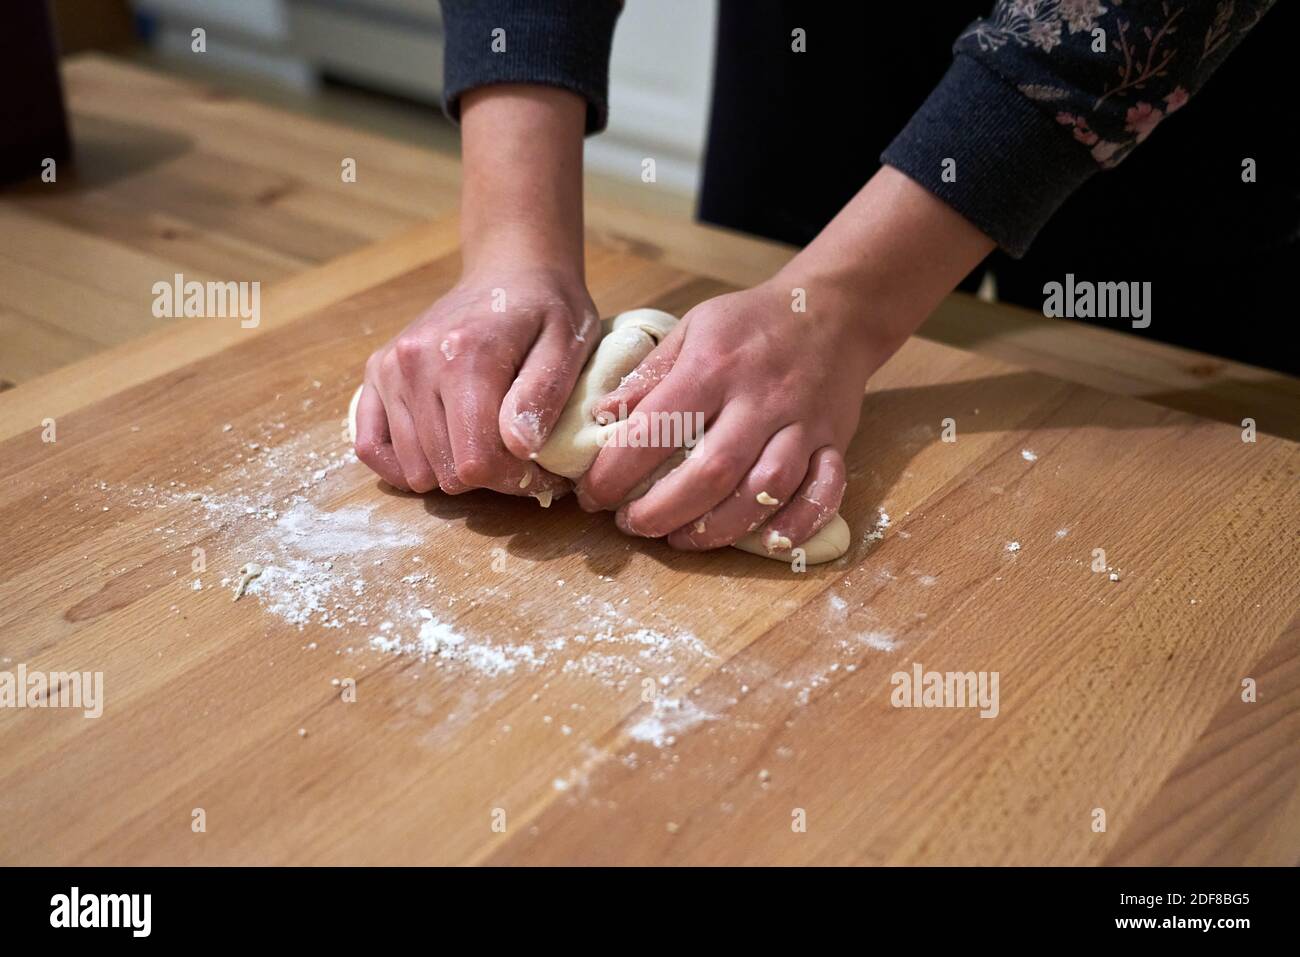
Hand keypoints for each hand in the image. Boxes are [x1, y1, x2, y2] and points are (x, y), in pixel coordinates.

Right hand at [353, 83, 592, 496]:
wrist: (511, 269)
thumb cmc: (547, 308)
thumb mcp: (567, 343)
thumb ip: (544, 393)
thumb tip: (518, 447)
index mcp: (466, 357)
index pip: (477, 462)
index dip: (513, 480)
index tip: (541, 469)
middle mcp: (416, 363)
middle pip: (447, 471)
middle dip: (490, 478)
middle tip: (519, 459)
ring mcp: (390, 368)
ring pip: (414, 470)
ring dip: (453, 472)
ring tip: (487, 448)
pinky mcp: (376, 373)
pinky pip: (370, 446)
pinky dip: (403, 464)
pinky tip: (439, 454)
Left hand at [576, 277, 887, 552]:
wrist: (833, 309)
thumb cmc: (752, 323)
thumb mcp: (693, 329)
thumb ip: (650, 375)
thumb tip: (603, 416)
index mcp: (714, 366)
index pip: (657, 426)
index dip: (618, 469)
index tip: (594, 495)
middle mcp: (760, 398)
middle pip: (713, 470)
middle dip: (664, 510)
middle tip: (633, 525)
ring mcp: (803, 423)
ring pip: (766, 489)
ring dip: (720, 527)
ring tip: (680, 539)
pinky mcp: (835, 442)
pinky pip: (825, 492)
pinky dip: (799, 525)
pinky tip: (768, 544)